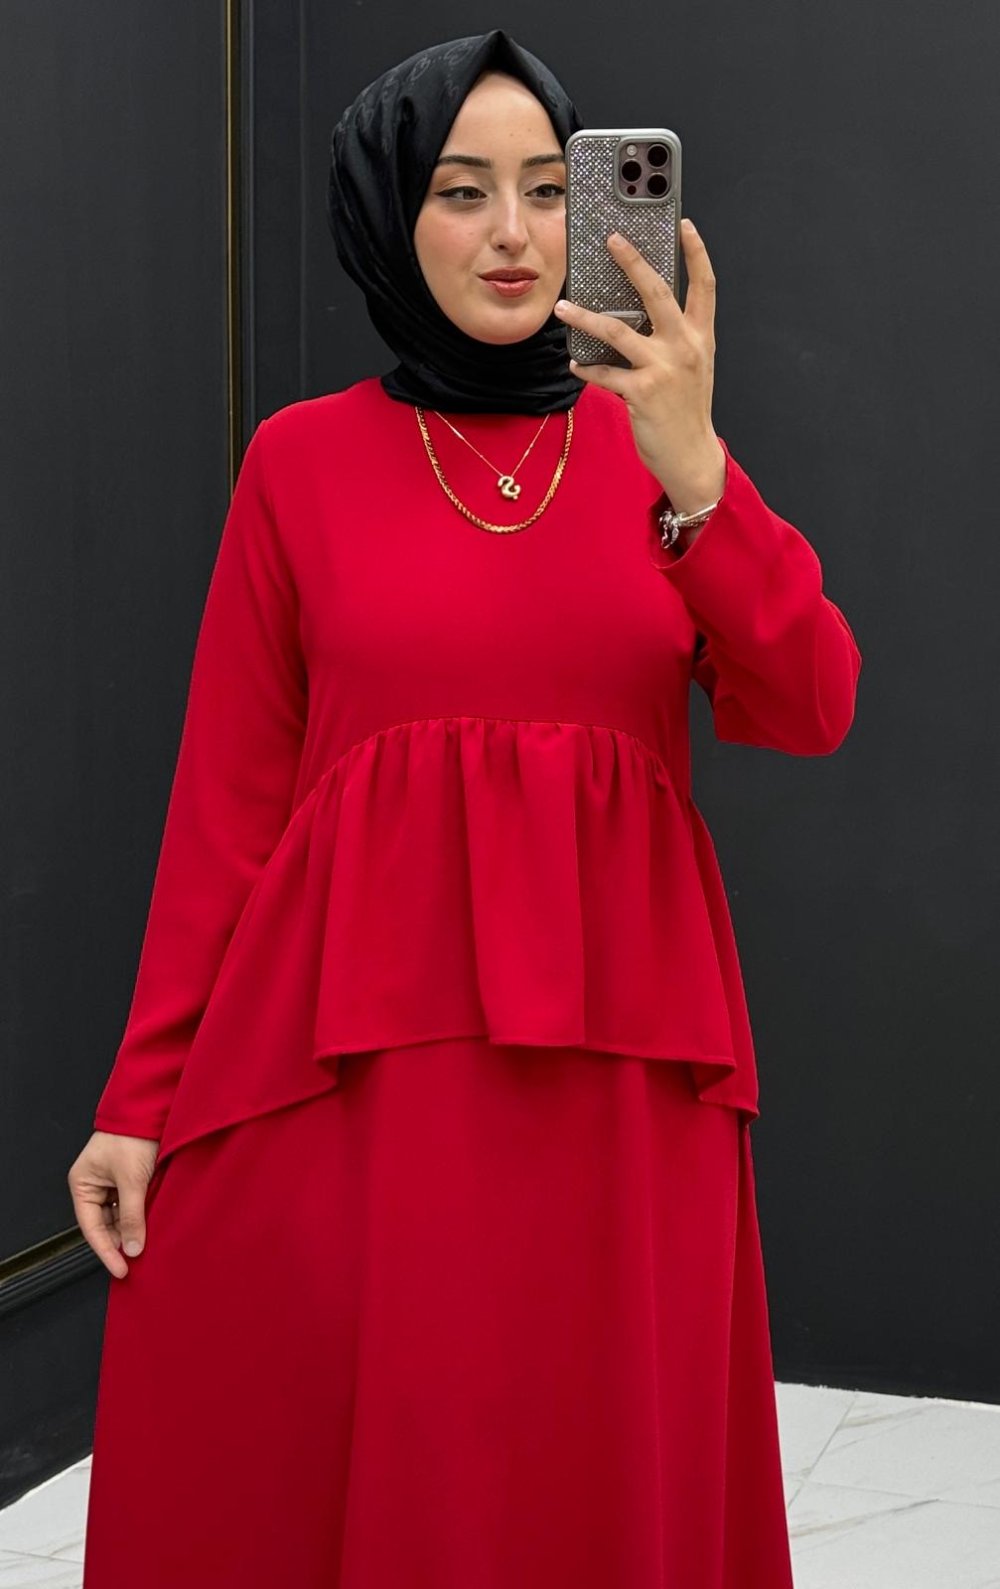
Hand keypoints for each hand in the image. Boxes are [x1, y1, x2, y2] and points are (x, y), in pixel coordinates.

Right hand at [68, 1130, 159, 1278]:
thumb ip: (131, 1217)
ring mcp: (112, 1182)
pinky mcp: (129, 1179)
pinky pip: (132, 1205)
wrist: (152, 1110)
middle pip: (105, 1225)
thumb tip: (132, 1248)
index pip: (91, 1228)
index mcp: (83, 1184)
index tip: (121, 1270)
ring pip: (120, 1216)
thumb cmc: (132, 1137)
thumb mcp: (131, 1181)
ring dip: (133, 1229)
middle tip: (138, 1261)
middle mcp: (94, 1185)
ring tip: (147, 1245)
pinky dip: (141, 1216)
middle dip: (121, 1241)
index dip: (106, 1251)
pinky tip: (152, 1226)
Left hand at [553, 218, 724, 513]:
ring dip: (585, 317)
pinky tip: (575, 363)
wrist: (692, 455)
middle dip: (633, 262)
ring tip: (563, 307)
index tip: (684, 224)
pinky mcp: (642, 392)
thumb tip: (639, 314)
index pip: (704, 285)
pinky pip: (605, 373)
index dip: (696, 252)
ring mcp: (663, 369)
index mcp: (700, 337)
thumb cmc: (686, 410)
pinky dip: (587, 368)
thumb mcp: (692, 367)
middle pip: (657, 292)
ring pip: (617, 330)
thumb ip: (673, 338)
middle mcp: (684, 347)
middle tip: (612, 240)